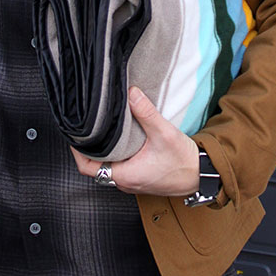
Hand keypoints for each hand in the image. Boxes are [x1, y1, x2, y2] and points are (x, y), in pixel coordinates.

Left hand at [71, 87, 200, 195]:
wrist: (202, 175)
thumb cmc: (184, 162)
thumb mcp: (164, 133)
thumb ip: (146, 112)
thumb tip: (131, 93)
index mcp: (125, 175)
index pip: (87, 167)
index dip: (77, 150)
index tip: (74, 134)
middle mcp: (125, 182)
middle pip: (95, 166)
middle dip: (89, 147)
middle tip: (85, 128)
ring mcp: (133, 182)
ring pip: (107, 167)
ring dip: (103, 151)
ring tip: (100, 131)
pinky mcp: (141, 178)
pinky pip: (120, 167)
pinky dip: (115, 154)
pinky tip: (120, 140)